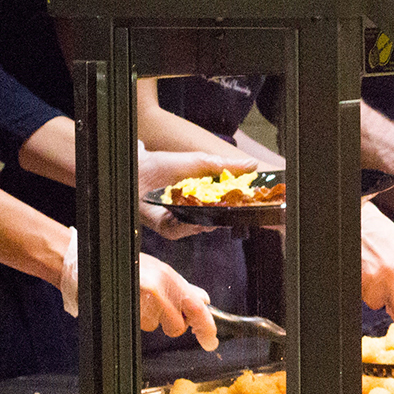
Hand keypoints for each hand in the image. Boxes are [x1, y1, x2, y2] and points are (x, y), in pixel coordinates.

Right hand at [56, 229, 218, 350]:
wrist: (90, 258)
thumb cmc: (124, 263)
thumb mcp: (158, 270)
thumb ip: (182, 287)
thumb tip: (203, 300)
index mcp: (170, 277)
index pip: (198, 308)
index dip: (206, 328)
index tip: (210, 342)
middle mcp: (159, 287)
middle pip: (176, 326)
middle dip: (170, 324)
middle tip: (158, 308)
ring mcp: (141, 298)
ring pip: (154, 326)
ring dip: (148, 318)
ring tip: (136, 298)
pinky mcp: (125, 307)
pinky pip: (137, 325)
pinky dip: (133, 318)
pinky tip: (127, 302)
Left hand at [135, 145, 262, 239]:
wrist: (138, 167)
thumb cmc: (167, 163)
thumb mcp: (201, 162)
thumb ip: (226, 166)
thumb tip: (254, 164)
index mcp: (206, 197)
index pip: (227, 206)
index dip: (238, 206)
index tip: (247, 203)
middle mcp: (195, 211)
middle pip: (216, 220)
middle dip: (224, 217)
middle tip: (231, 210)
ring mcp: (181, 220)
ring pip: (199, 228)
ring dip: (206, 222)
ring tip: (211, 213)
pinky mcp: (166, 227)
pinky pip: (179, 231)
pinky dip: (185, 225)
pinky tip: (189, 217)